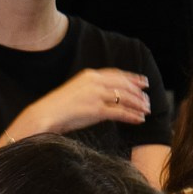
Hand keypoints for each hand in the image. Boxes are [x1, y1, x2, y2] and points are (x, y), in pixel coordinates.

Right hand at [35, 66, 150, 132]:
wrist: (45, 115)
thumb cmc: (57, 108)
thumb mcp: (76, 92)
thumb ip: (91, 90)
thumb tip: (105, 97)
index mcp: (89, 75)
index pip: (116, 74)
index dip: (132, 78)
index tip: (143, 82)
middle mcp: (94, 82)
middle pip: (124, 85)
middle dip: (138, 92)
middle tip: (148, 99)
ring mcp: (96, 95)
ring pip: (124, 98)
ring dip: (138, 104)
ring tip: (146, 110)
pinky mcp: (96, 110)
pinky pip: (119, 112)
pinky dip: (131, 116)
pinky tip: (139, 120)